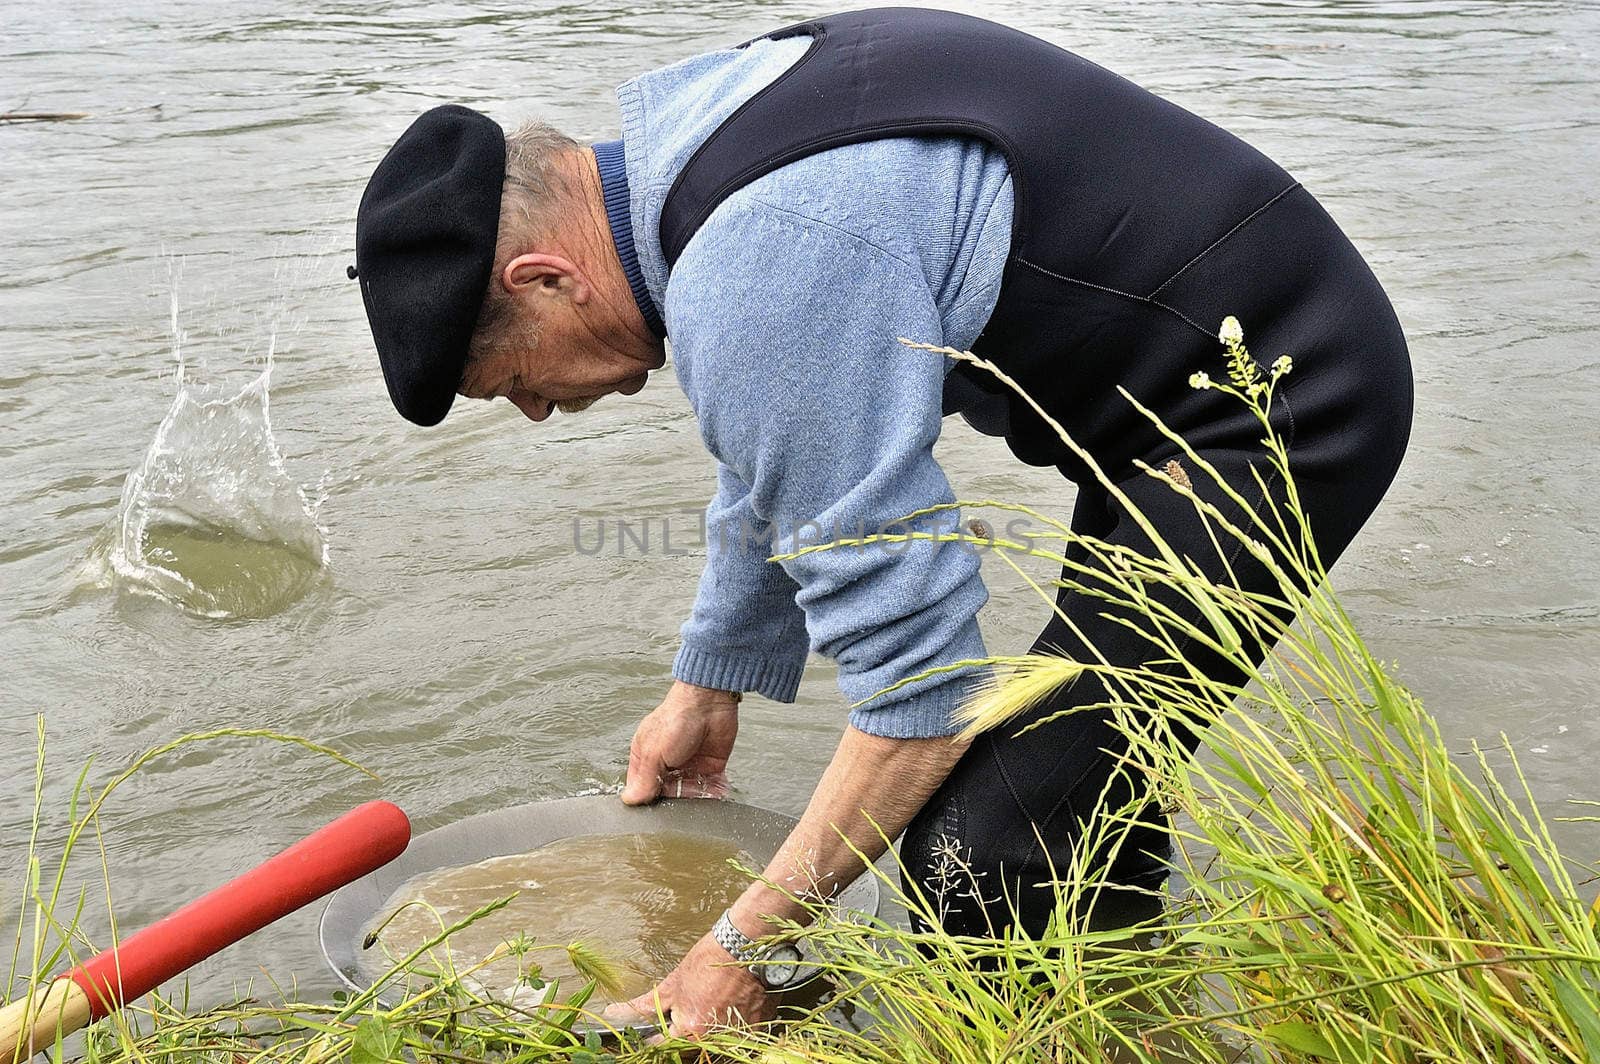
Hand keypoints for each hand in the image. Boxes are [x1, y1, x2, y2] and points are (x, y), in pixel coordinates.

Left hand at [601, 929, 771, 1038]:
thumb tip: (613, 1012)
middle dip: (681, 1033)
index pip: (664, 1045)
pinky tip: (724, 1006)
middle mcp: (712, 1036)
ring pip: (710, 1043)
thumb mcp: (673, 982)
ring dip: (704, 1030)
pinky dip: (725, 1026)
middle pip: (688, 1046)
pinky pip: (732, 1036)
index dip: (655, 1039)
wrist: (744, 946)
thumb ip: (645, 1005)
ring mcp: (733, 1034)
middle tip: (685, 1012)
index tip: (651, 1035)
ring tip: (707, 1005)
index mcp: (690, 1027)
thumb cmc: (708, 960)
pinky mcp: (752, 1028)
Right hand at [621, 680, 738, 803]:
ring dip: (694, 800)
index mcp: (646, 756)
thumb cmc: (677, 719)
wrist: (710, 703)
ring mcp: (689, 765)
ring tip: (698, 804)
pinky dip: (712, 793)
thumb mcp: (654, 751)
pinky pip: (709, 786)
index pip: (642, 787)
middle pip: (666, 793)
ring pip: (688, 793)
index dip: (647, 800)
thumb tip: (630, 800)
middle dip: (673, 802)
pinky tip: (714, 797)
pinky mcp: (710, 766)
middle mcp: (667, 763)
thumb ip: (644, 778)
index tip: (653, 812)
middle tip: (678, 811)